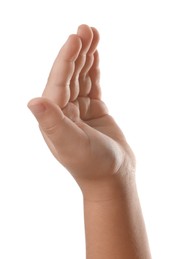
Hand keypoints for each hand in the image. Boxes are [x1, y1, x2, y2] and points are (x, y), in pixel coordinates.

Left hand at [28, 25, 134, 198]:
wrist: (112, 178)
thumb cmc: (93, 165)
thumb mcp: (71, 145)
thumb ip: (52, 124)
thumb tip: (33, 101)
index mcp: (53, 117)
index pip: (59, 81)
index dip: (66, 59)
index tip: (76, 37)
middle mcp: (63, 111)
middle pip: (69, 75)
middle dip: (76, 51)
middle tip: (86, 28)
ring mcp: (79, 109)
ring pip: (81, 77)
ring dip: (86, 56)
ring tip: (92, 34)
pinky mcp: (93, 110)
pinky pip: (92, 85)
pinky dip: (93, 70)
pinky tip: (95, 57)